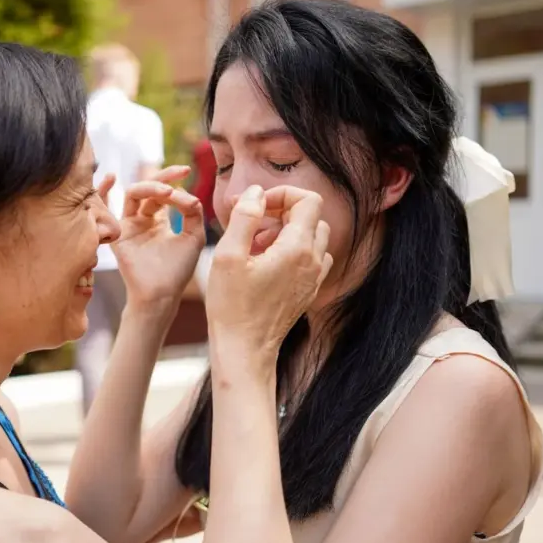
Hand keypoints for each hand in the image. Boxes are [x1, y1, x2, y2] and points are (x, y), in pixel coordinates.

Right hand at [112, 165, 204, 307]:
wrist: (161, 293)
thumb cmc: (178, 269)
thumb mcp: (194, 236)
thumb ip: (193, 212)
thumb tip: (189, 193)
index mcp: (159, 221)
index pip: (165, 192)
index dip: (176, 183)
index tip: (188, 177)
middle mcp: (142, 220)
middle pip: (150, 188)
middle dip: (164, 177)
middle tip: (180, 172)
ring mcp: (127, 225)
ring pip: (133, 193)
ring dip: (150, 187)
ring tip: (166, 191)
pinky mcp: (116, 233)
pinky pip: (105, 208)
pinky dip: (103, 191)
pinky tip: (110, 177)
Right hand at [206, 185, 331, 359]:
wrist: (245, 350)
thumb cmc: (232, 306)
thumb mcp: (229, 255)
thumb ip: (244, 217)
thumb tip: (256, 192)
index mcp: (297, 248)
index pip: (307, 199)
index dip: (280, 194)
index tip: (255, 206)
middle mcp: (314, 261)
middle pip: (311, 215)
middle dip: (281, 211)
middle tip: (251, 224)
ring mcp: (314, 277)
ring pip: (311, 236)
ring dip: (286, 230)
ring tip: (255, 244)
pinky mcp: (308, 290)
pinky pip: (309, 257)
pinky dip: (291, 250)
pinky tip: (265, 263)